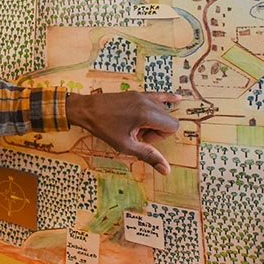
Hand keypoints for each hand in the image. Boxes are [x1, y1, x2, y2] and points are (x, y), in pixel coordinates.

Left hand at [66, 91, 180, 175]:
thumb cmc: (103, 127)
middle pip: (167, 118)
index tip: (142, 138)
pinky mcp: (136, 93)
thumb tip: (167, 170)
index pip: (173, 126)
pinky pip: (157, 95)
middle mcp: (148, 102)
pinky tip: (178, 98)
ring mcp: (142, 96)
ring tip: (134, 126)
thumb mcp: (125, 145)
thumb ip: (148, 155)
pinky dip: (167, 98)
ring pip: (162, 110)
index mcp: (147, 114)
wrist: (85, 109)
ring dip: (153, 120)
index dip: (160, 136)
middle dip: (156, 129)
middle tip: (136, 134)